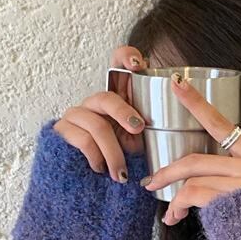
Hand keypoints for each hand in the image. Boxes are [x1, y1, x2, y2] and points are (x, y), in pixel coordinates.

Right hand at [52, 46, 148, 182]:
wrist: (90, 182)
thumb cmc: (119, 158)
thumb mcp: (140, 141)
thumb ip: (152, 124)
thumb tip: (178, 115)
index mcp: (117, 97)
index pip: (117, 64)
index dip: (126, 57)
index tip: (138, 64)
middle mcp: (95, 101)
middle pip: (107, 98)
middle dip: (124, 113)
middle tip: (138, 129)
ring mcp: (77, 113)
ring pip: (97, 125)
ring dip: (113, 153)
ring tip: (121, 173)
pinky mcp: (62, 130)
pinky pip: (83, 140)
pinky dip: (97, 157)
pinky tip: (101, 169)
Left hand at [140, 76, 240, 226]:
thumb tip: (220, 161)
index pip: (221, 123)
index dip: (197, 102)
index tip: (177, 84)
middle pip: (195, 161)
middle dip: (167, 171)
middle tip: (152, 181)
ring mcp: (240, 186)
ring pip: (192, 182)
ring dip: (174, 198)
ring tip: (170, 213)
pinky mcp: (230, 205)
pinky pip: (194, 198)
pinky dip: (180, 207)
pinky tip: (176, 217)